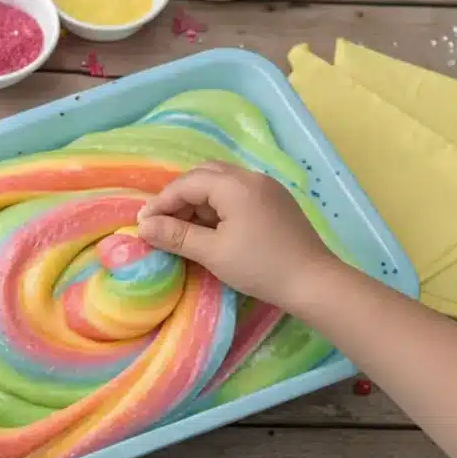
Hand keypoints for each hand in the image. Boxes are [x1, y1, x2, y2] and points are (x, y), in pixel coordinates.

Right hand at [136, 161, 334, 308]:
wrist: (314, 282)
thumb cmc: (260, 267)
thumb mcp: (213, 253)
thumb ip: (176, 236)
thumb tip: (143, 227)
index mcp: (235, 185)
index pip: (187, 183)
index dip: (161, 203)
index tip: (143, 224)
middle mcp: (251, 177)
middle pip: (204, 175)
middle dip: (179, 197)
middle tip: (163, 223)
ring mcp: (266, 187)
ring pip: (221, 182)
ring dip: (198, 200)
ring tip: (185, 229)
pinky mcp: (275, 201)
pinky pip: (237, 193)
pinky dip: (217, 205)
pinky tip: (212, 229)